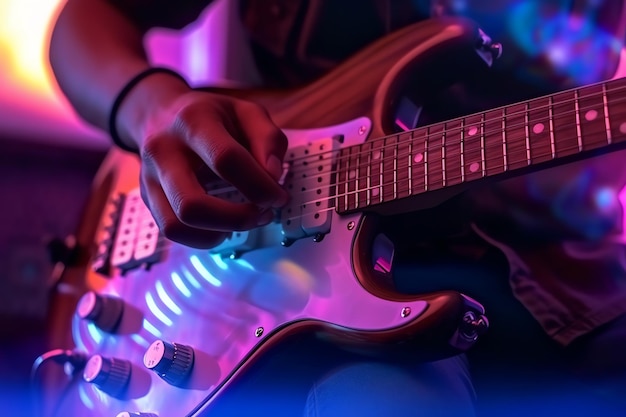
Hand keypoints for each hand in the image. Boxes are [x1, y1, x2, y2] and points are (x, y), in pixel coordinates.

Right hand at [135, 90, 288, 248]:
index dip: (259, 186)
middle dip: (237, 219)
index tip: (278, 197)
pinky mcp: (147, 197)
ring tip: (245, 221)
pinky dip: (204, 237)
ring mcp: (149, 177)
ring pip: (176, 225)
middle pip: (192, 205)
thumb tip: (273, 176)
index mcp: (192, 121)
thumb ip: (268, 139)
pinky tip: (224, 225)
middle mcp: (163, 150)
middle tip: (262, 213)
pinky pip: (172, 231)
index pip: (226, 160)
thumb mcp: (247, 112)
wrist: (161, 112)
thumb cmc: (212, 115)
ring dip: (219, 233)